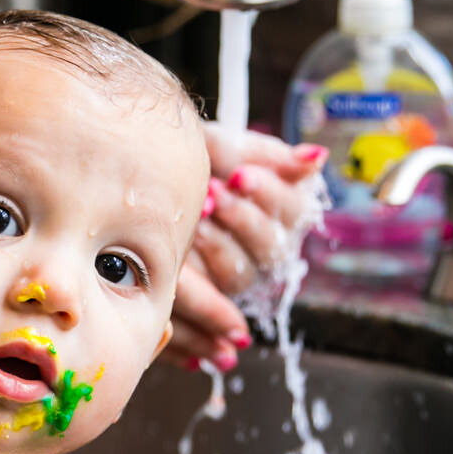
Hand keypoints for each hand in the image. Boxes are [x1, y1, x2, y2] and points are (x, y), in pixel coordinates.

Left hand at [163, 128, 326, 369]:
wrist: (136, 185)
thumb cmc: (186, 161)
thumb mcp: (217, 148)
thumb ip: (261, 154)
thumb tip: (315, 158)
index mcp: (282, 210)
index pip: (294, 208)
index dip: (269, 193)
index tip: (238, 175)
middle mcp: (267, 248)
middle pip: (273, 247)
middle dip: (242, 219)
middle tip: (212, 195)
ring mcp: (237, 277)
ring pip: (241, 276)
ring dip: (218, 247)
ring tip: (192, 220)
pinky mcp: (206, 302)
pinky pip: (206, 305)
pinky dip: (196, 291)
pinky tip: (183, 268)